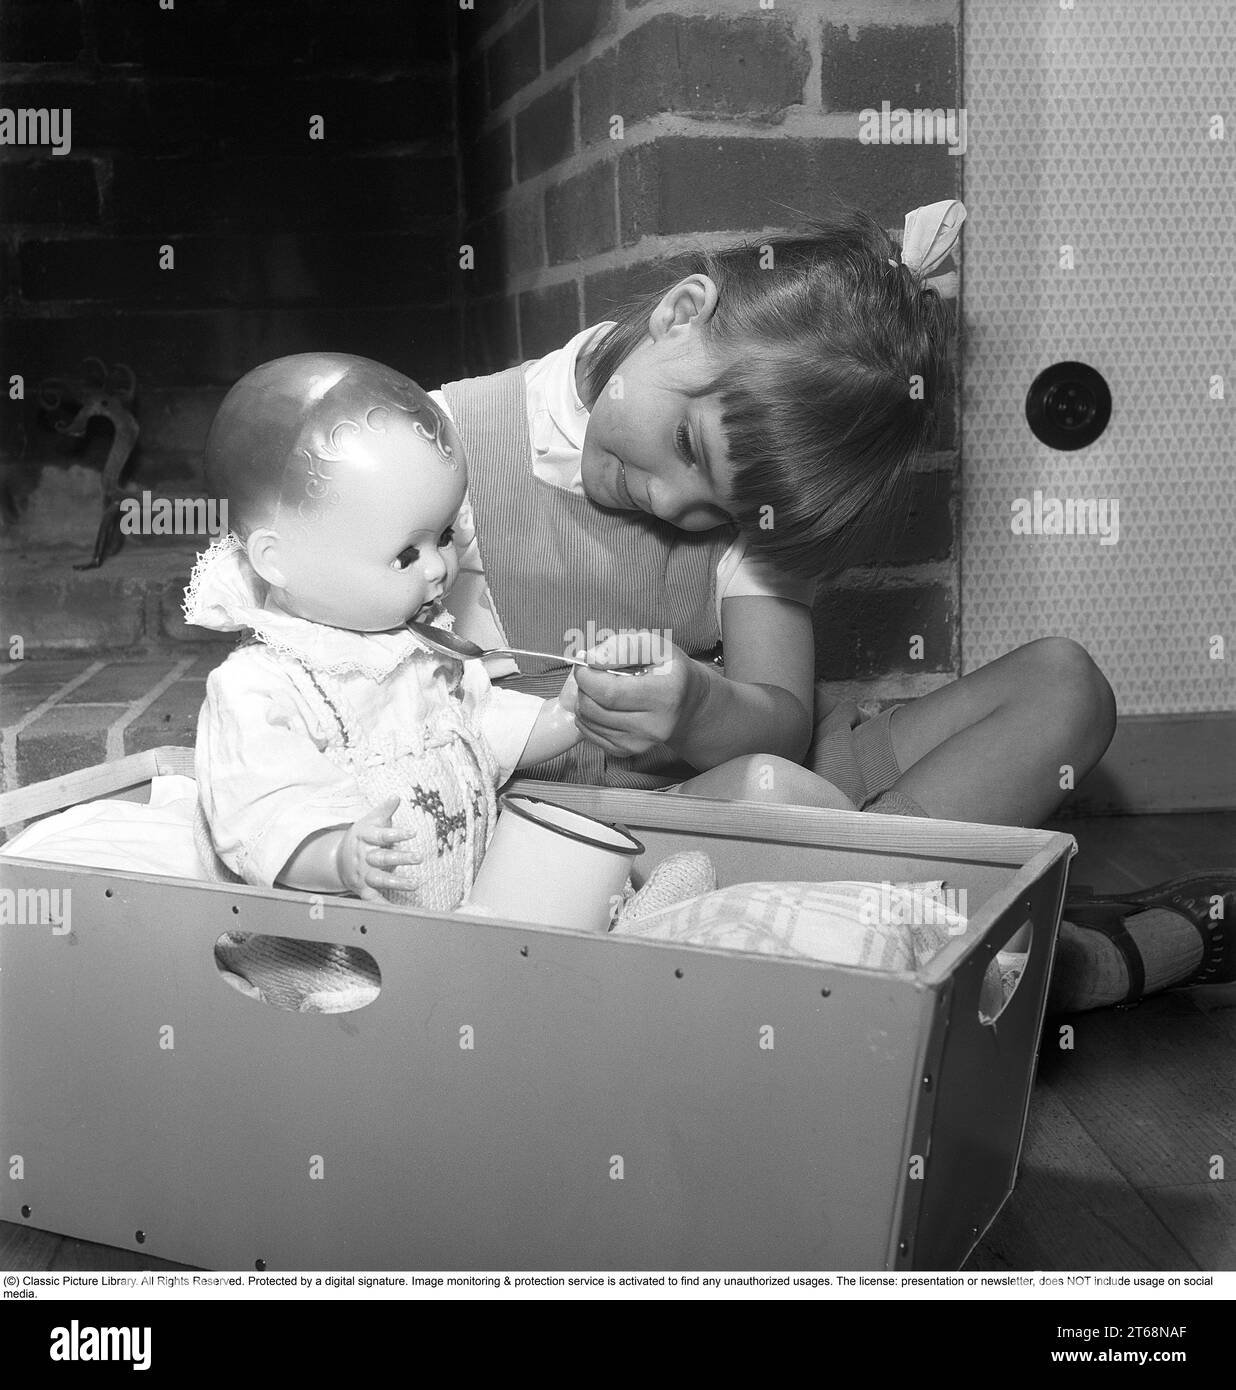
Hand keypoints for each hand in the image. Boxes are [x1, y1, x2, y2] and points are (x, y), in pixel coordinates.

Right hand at [336, 797, 422, 900]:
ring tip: (416, 884)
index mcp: (365, 837)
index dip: (396, 834)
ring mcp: (363, 874)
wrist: (337, 858)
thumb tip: (396, 797)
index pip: (382, 835)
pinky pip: (373, 899)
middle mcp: (364, 857)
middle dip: (400, 859)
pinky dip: (383, 906)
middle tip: (419, 857)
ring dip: (397, 882)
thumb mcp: (370, 821)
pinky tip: (396, 912)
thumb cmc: (361, 837)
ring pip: (379, 879)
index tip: (413, 832)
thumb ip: (385, 810)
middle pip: (382, 858)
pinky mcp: (363, 889)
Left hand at [573, 631, 705, 757]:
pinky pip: (590, 734)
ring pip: (588, 722)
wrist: (687, 702)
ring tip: (600, 687)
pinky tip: (603, 704)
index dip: (587, 676)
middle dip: (583, 687)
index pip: (609, 692)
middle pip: (594, 709)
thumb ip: (622, 647)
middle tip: (591, 673)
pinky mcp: (627, 752)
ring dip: (583, 701)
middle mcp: (654, 726)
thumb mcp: (653, 645)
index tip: (584, 663)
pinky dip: (588, 716)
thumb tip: (591, 659)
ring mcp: (640, 743)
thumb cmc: (668, 670)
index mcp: (665, 695)